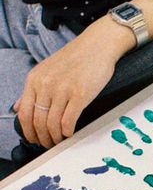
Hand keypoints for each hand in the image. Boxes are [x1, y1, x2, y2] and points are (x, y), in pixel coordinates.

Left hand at [14, 18, 132, 148]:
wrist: (97, 45)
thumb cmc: (75, 58)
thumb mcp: (46, 71)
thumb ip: (31, 90)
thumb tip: (17, 107)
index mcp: (34, 79)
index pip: (24, 113)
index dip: (28, 132)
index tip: (34, 139)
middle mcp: (46, 84)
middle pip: (38, 122)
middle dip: (42, 138)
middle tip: (49, 145)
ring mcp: (63, 89)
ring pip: (52, 124)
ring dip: (55, 138)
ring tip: (60, 141)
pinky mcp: (80, 94)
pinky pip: (68, 121)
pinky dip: (67, 132)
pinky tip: (70, 133)